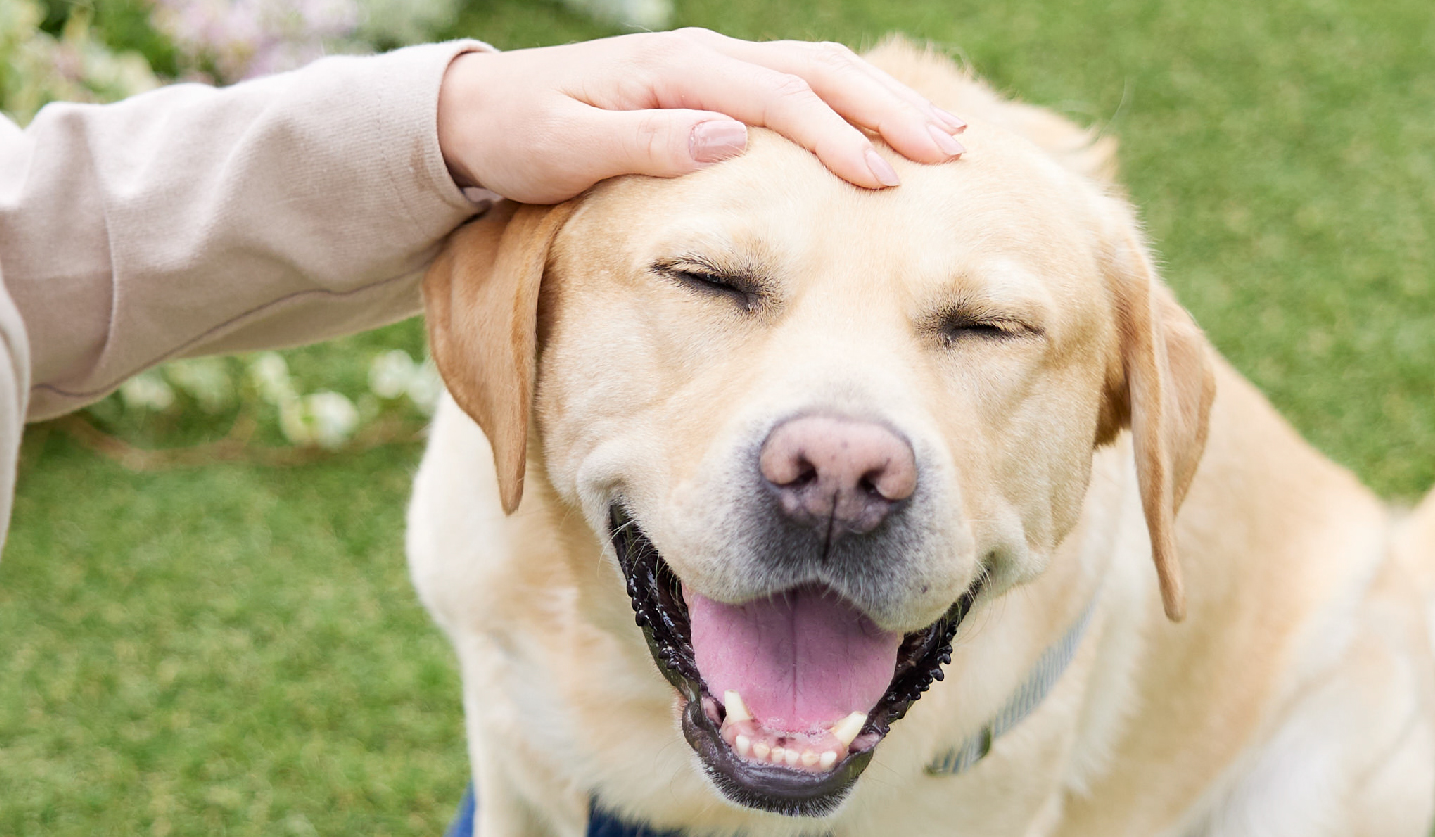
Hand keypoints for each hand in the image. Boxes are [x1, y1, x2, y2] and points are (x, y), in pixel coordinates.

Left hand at [437, 29, 967, 203]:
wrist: (484, 113)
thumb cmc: (522, 138)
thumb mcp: (566, 149)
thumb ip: (646, 145)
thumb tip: (730, 137)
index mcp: (676, 72)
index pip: (778, 100)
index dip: (836, 139)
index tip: (885, 181)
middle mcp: (705, 58)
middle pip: (818, 73)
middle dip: (888, 111)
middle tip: (950, 152)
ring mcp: (714, 67)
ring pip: (819, 72)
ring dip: (884, 103)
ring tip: (946, 139)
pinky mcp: (716, 87)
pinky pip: (800, 85)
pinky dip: (853, 104)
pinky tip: (891, 129)